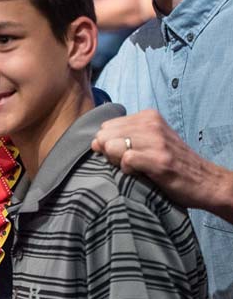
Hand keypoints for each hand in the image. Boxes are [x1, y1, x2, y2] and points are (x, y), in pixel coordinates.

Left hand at [91, 110, 219, 210]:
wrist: (205, 182)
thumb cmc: (172, 163)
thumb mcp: (150, 141)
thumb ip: (123, 137)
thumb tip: (94, 142)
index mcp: (148, 116)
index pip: (106, 126)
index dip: (109, 144)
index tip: (125, 154)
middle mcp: (151, 123)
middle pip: (105, 136)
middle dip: (110, 152)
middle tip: (130, 163)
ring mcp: (156, 140)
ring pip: (112, 146)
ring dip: (118, 162)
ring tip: (137, 168)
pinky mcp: (158, 159)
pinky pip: (125, 160)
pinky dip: (127, 171)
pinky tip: (141, 173)